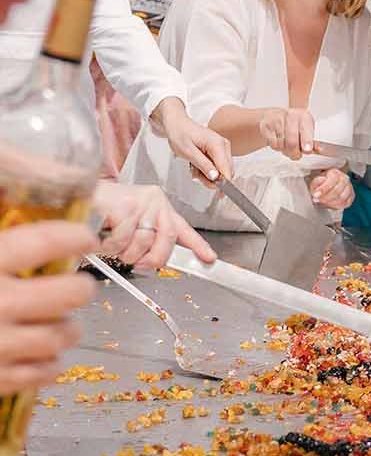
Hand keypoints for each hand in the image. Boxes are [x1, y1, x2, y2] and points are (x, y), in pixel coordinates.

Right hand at [0, 222, 93, 391]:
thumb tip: (8, 196)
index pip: (46, 241)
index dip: (74, 236)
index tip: (85, 237)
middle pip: (70, 292)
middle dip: (79, 287)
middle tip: (77, 286)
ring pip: (61, 335)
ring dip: (67, 327)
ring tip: (61, 322)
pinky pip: (43, 372)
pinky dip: (50, 363)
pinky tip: (42, 354)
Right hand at [93, 181, 214, 267]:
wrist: (76, 192)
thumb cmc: (102, 211)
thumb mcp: (130, 225)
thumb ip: (146, 240)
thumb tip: (157, 262)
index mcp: (158, 206)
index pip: (183, 228)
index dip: (198, 245)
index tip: (209, 258)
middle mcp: (154, 201)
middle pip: (167, 239)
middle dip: (152, 258)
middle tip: (137, 262)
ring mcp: (140, 203)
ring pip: (143, 243)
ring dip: (125, 252)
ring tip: (112, 243)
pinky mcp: (123, 207)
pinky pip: (122, 240)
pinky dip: (109, 245)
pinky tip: (102, 235)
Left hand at [153, 97, 231, 184]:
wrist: (177, 124)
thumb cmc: (180, 134)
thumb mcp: (188, 152)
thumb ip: (203, 165)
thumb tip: (216, 177)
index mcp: (218, 144)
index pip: (227, 169)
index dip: (223, 182)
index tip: (218, 193)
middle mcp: (224, 146)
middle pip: (225, 171)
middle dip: (210, 178)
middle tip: (195, 174)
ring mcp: (223, 148)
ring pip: (221, 170)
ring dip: (206, 174)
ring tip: (193, 167)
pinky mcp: (219, 151)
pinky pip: (217, 166)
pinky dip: (206, 169)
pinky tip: (197, 164)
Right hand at [258, 108, 316, 160]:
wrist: (273, 116)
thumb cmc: (293, 125)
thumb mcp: (306, 129)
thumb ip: (312, 141)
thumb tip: (317, 150)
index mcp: (304, 116)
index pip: (306, 130)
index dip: (307, 141)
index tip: (307, 150)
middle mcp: (290, 115)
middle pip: (292, 141)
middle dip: (295, 153)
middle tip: (296, 155)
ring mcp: (277, 120)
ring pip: (282, 145)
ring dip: (285, 150)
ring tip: (287, 145)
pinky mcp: (266, 126)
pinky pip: (273, 144)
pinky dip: (277, 147)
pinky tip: (279, 142)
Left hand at [309, 168, 353, 209]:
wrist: (328, 186)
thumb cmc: (322, 183)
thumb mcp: (315, 181)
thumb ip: (316, 182)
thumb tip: (320, 184)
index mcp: (335, 173)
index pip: (331, 181)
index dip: (323, 189)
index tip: (315, 195)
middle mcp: (344, 178)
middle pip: (337, 191)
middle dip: (326, 198)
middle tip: (318, 200)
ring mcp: (349, 187)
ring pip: (342, 198)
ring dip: (331, 203)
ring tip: (324, 203)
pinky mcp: (352, 195)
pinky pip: (346, 203)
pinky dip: (338, 206)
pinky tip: (331, 205)